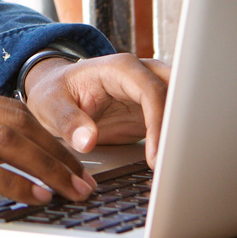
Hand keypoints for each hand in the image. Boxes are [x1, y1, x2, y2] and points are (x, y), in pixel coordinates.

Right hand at [0, 82, 97, 237]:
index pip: (8, 107)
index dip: (49, 133)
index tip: (73, 158)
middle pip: (16, 121)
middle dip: (59, 152)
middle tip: (86, 179)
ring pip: (3, 140)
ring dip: (46, 168)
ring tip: (71, 192)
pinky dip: (11, 182)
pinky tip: (31, 196)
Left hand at [21, 53, 170, 166]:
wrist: (57, 92)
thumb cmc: (54, 92)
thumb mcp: (51, 104)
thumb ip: (68, 121)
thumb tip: (87, 141)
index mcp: (120, 68)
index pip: (151, 91)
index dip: (159, 124)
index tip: (156, 156)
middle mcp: (143, 75)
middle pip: (178, 94)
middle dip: (184, 125)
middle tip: (180, 163)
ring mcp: (151, 91)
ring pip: (183, 107)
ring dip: (185, 134)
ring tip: (180, 168)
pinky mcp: (153, 111)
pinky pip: (174, 123)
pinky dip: (177, 142)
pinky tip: (174, 166)